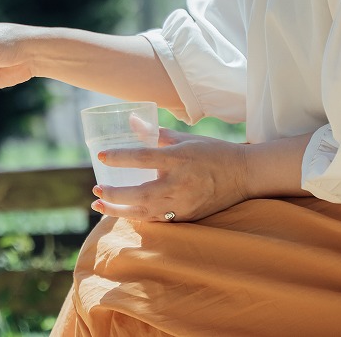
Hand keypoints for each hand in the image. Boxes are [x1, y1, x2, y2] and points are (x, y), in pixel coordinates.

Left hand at [91, 125, 250, 222]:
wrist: (244, 175)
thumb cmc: (212, 151)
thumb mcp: (183, 138)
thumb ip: (154, 132)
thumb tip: (130, 119)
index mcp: (179, 158)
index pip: (143, 157)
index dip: (120, 157)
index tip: (101, 156)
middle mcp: (180, 183)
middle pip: (141, 193)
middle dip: (115, 194)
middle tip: (96, 189)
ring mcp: (185, 203)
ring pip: (146, 212)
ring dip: (120, 210)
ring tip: (99, 205)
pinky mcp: (188, 216)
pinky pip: (158, 220)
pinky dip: (138, 217)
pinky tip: (122, 213)